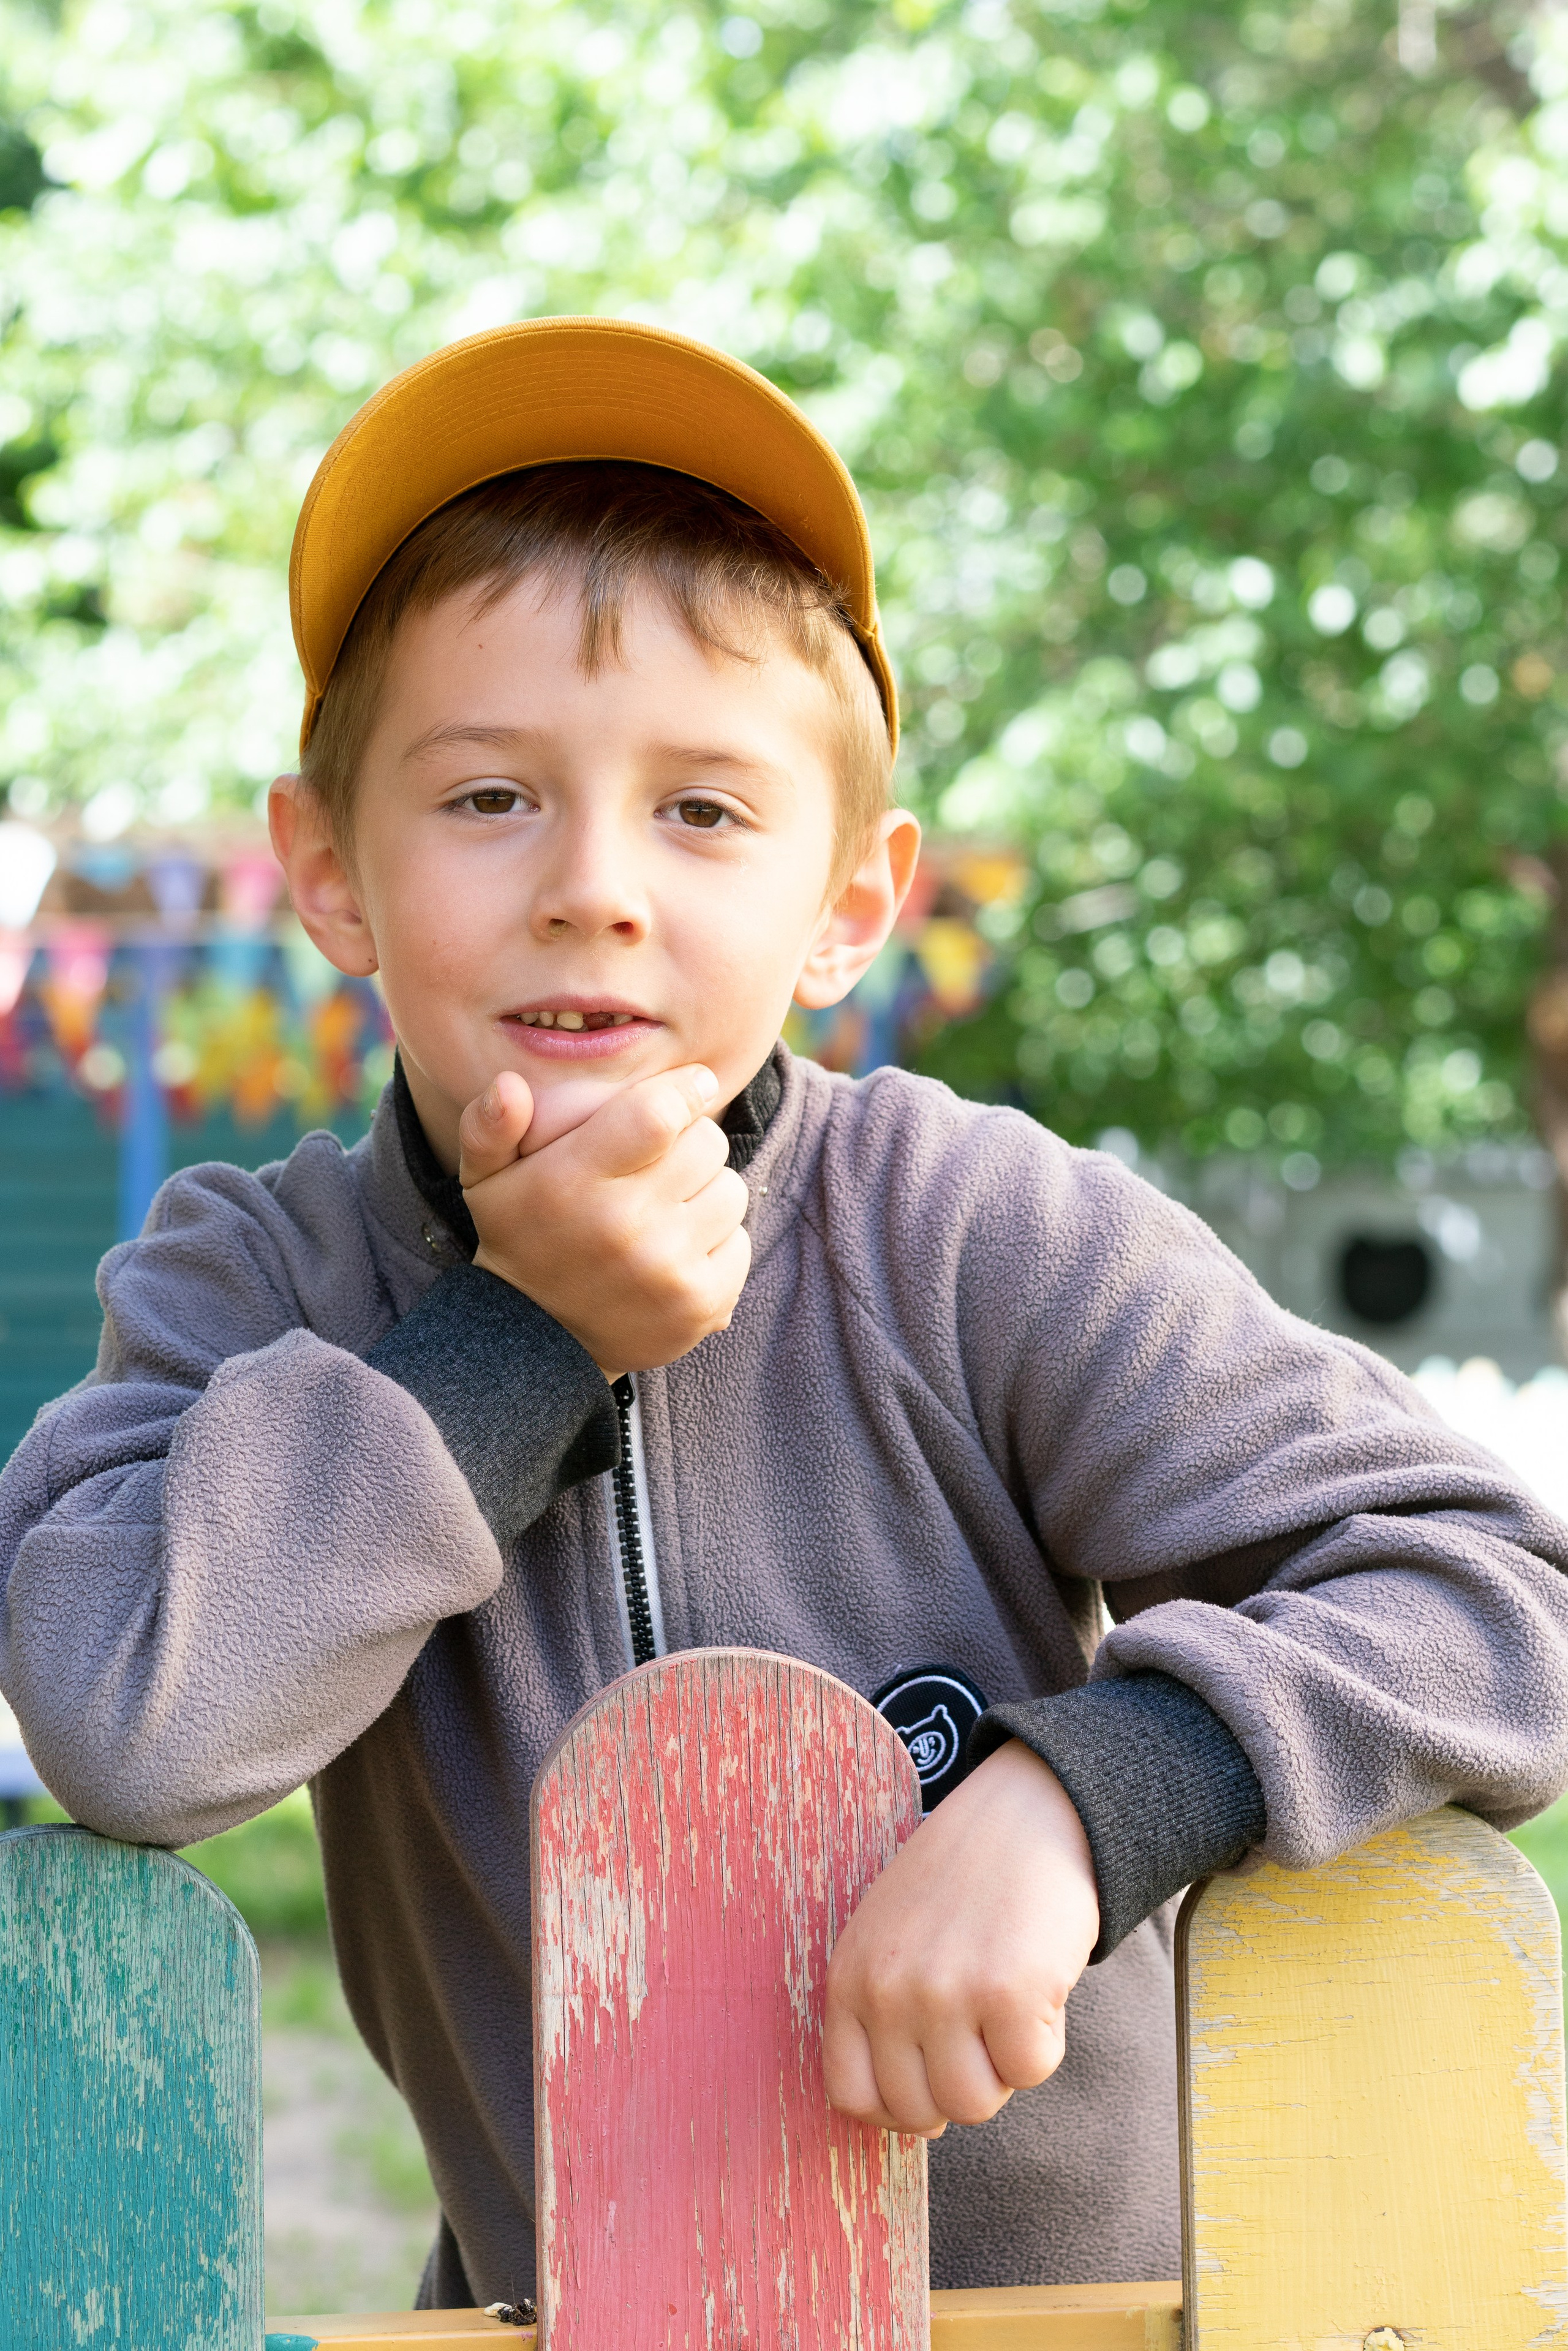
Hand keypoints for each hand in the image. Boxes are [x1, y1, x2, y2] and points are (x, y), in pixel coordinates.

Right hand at [457, 1065, 751, 1380]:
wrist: (537, 1344)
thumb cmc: (521, 1240)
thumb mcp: (485, 1182)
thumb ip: (489, 1128)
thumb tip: (508, 1084)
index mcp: (573, 1183)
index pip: (657, 1114)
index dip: (685, 1090)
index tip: (693, 1086)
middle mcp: (622, 1227)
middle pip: (707, 1144)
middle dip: (693, 1141)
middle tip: (665, 1160)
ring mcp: (666, 1270)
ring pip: (730, 1190)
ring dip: (707, 1191)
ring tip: (669, 1207)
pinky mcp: (699, 1305)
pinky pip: (740, 1242)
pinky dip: (718, 1241)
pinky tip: (679, 1250)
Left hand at [822, 1740, 1098, 2136]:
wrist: (1024, 1814)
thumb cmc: (962, 1882)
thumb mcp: (890, 1939)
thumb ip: (884, 2018)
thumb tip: (917, 2121)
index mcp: (849, 1977)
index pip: (852, 2096)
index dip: (899, 2109)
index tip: (932, 2085)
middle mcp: (887, 1989)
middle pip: (920, 2111)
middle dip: (960, 2085)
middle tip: (981, 2029)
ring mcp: (946, 1992)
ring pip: (975, 2104)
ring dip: (1002, 2066)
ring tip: (1007, 2004)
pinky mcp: (1010, 1992)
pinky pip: (1031, 2070)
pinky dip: (1046, 2041)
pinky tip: (1038, 1985)